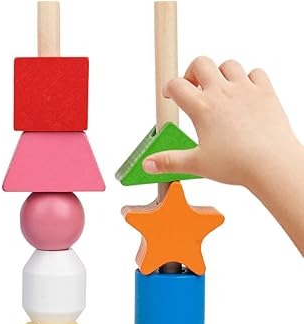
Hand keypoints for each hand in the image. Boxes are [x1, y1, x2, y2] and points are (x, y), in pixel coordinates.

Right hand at [143, 57, 299, 190]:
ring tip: (218, 91)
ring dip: (219, 73)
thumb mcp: (195, 164)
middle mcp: (223, 93)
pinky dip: (248, 78)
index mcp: (202, 108)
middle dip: (192, 72)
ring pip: (228, 64)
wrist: (271, 162)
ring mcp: (245, 89)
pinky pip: (256, 72)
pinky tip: (244, 93)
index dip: (168, 89)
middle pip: (201, 63)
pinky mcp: (266, 92)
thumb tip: (149, 164)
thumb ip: (169, 162)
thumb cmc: (237, 163)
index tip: (170, 96)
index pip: (176, 86)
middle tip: (192, 88)